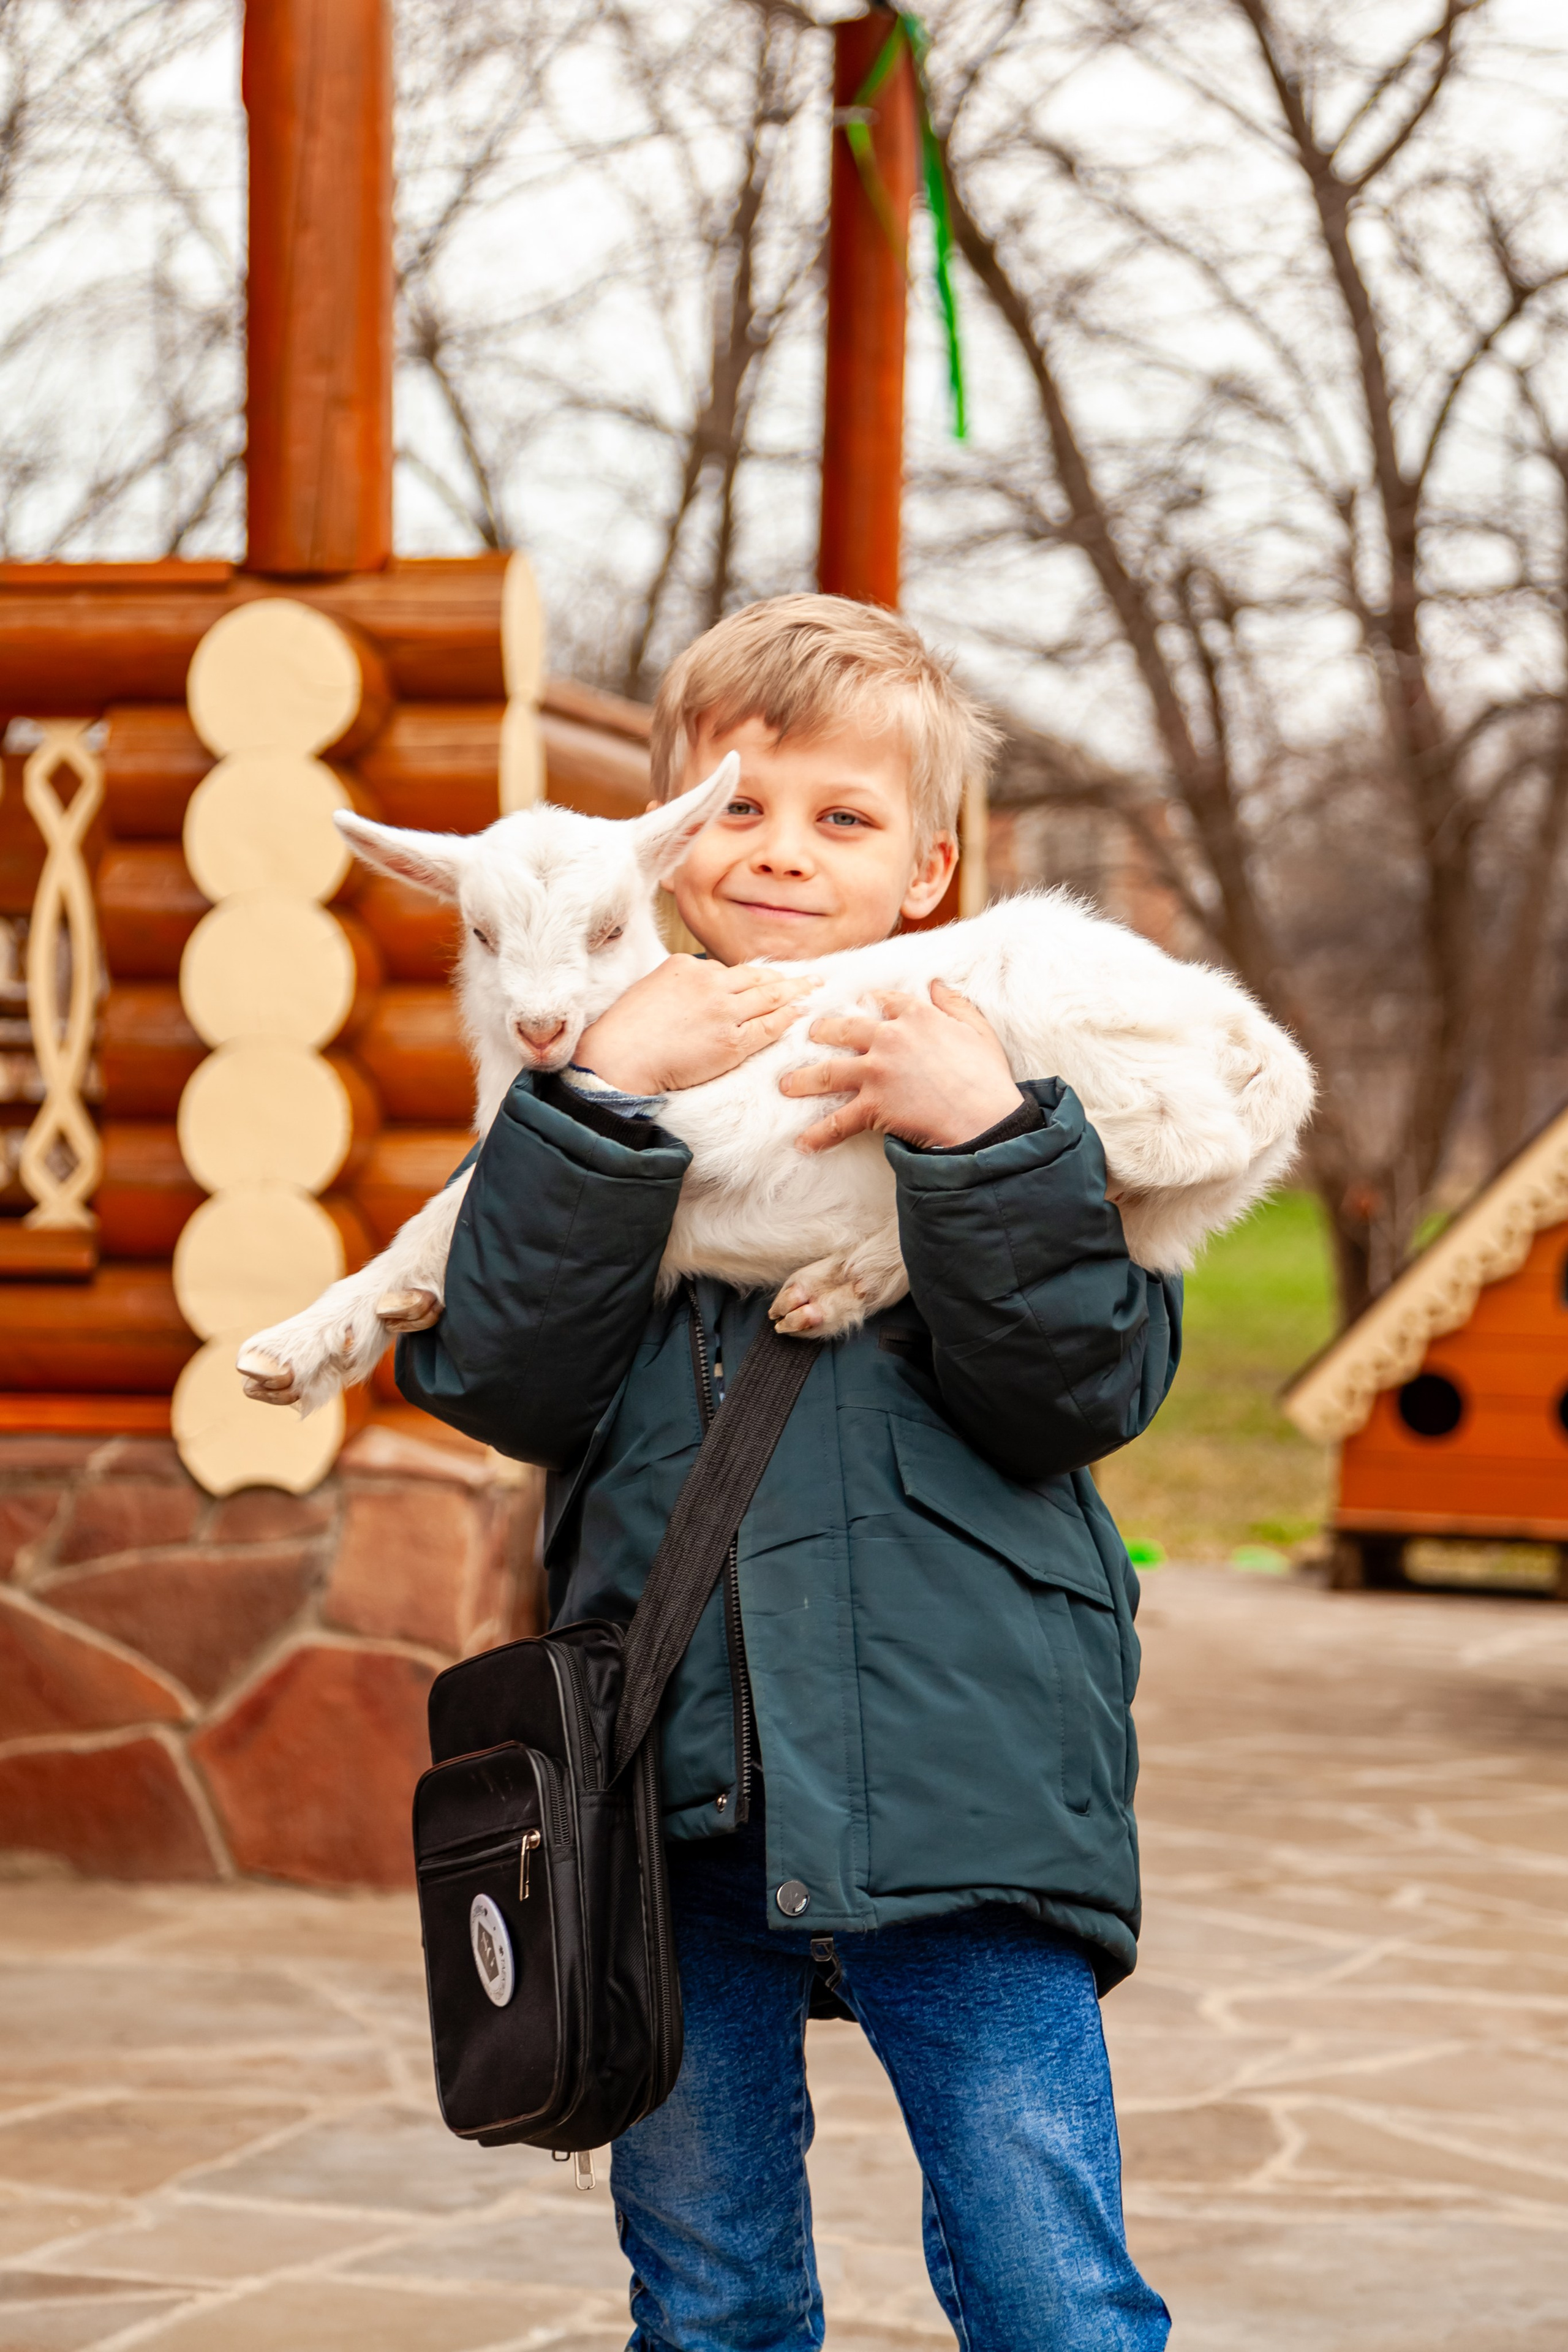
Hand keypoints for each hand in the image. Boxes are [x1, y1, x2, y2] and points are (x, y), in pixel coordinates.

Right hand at [575, 956, 808, 1094]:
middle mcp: (709, 982)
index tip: (770, 977)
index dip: (755, 975)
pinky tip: (800, 1014)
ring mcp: (722, 1011)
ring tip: (814, 990)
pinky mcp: (731, 1042)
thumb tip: (700, 987)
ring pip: (769, 997)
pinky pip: (768, 1026)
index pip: (730, 970)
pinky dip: (787, 1019)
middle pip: (757, 977)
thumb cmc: (627, 1029)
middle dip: (786, 977)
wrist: (618, 1057)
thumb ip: (680, 984)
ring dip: (796, 993)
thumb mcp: (651, 988)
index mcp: (688, 965)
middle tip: (811, 977)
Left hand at [779, 979, 1021, 1151]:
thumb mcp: (976, 1028)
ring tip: (785, 1085)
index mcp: (915, 1016)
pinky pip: (837, 1121)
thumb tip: (936, 983)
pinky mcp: (873, 1106)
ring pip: (828, 1072)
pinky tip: (802, 1143)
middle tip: (808, 1036)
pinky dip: (818, 1135)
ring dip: (803, 1079)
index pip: (882, 1003)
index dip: (866, 1004)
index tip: (855, 1006)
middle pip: (843, 1029)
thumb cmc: (987, 1076)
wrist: (984, 1117)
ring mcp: (877, 1072)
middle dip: (821, 1032)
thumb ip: (954, 1003)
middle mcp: (889, 1038)